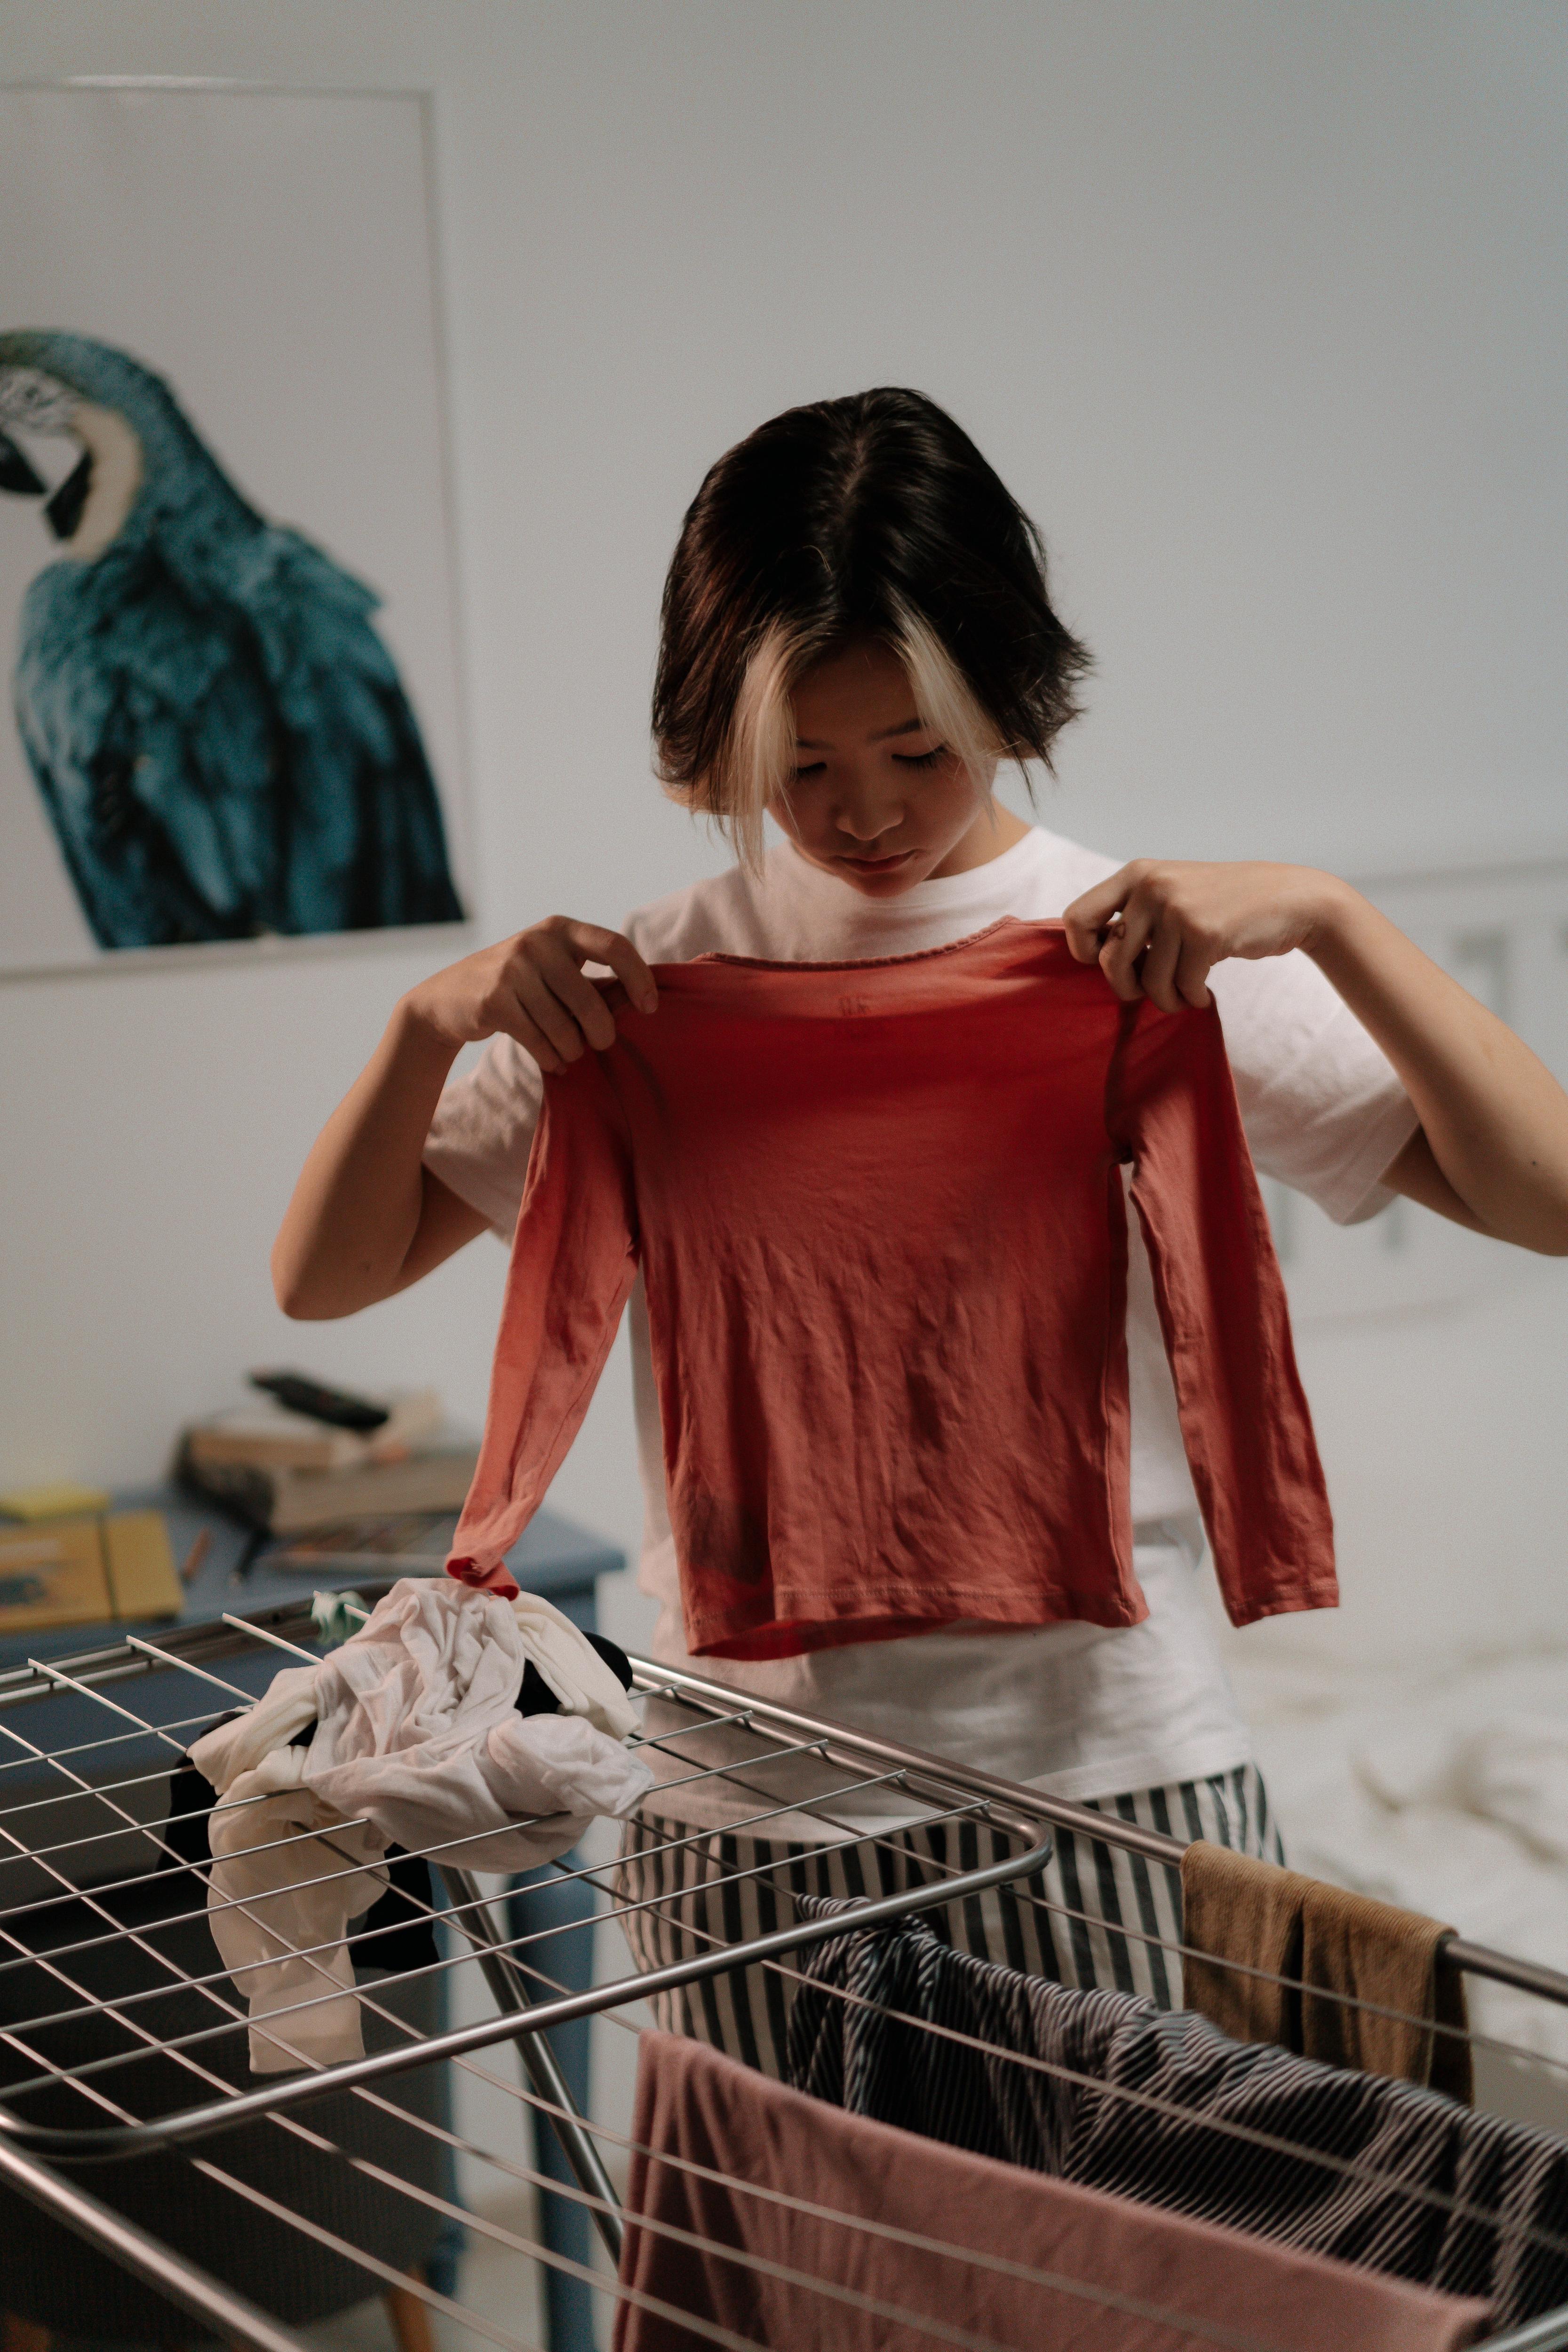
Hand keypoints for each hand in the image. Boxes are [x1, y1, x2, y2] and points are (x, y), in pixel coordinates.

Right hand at [402, 916, 657, 1072]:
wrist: (449, 998)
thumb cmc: (516, 985)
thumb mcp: (550, 966)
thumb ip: (587, 976)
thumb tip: (639, 1002)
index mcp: (560, 928)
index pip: (614, 946)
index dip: (639, 977)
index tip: (650, 1007)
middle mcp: (537, 943)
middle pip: (590, 999)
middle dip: (602, 1031)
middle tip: (602, 1043)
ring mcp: (513, 969)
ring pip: (563, 1027)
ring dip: (572, 1049)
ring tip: (571, 1054)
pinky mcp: (495, 1000)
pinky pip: (538, 1040)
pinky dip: (550, 1057)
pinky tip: (553, 1061)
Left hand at [1061, 860, 1346, 1010]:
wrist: (1289, 899)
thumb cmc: (1223, 905)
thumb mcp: (1172, 893)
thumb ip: (1134, 915)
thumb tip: (1095, 957)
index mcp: (1137, 874)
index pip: (1077, 918)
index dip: (1084, 951)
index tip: (1111, 961)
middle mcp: (1152, 887)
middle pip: (1110, 961)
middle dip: (1128, 988)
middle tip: (1149, 991)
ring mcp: (1179, 909)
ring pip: (1149, 981)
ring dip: (1167, 999)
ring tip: (1183, 995)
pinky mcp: (1206, 934)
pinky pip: (1183, 986)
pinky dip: (1192, 997)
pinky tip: (1203, 992)